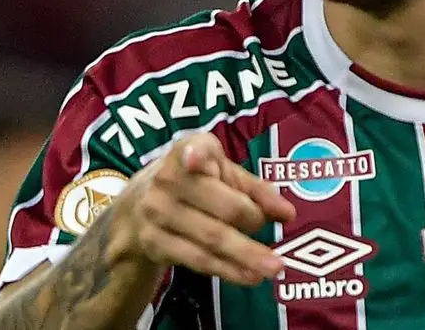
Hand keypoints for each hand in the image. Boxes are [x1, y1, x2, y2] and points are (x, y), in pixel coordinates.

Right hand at [109, 133, 296, 286]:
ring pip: (210, 237)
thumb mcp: (223, 174)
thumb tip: (287, 213)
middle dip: (251, 221)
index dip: (195, 155)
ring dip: (246, 255)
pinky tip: (249, 275)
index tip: (196, 160)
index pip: (193, 150)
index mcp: (188, 150)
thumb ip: (256, 190)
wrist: (137, 206)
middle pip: (219, 205)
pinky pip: (198, 259)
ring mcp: (158, 212)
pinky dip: (228, 269)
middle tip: (276, 234)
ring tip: (273, 267)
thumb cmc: (195, 182)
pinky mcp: (155, 242)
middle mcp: (168, 179)